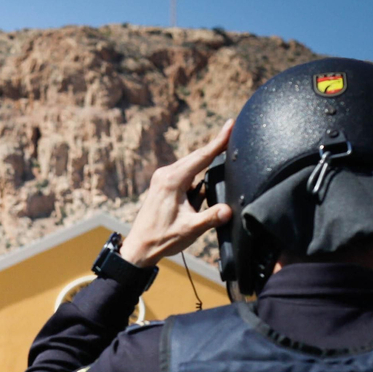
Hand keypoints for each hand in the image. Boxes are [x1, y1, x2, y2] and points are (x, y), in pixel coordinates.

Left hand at [120, 119, 234, 267]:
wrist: (139, 247)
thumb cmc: (162, 238)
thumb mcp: (190, 229)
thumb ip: (211, 218)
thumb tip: (228, 210)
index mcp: (172, 180)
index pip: (202, 156)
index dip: (219, 140)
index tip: (230, 124)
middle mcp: (165, 174)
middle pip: (197, 157)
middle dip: (215, 148)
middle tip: (232, 133)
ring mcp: (162, 178)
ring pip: (191, 166)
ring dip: (206, 168)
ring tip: (217, 172)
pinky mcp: (162, 185)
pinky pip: (185, 175)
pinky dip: (197, 179)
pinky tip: (201, 191)